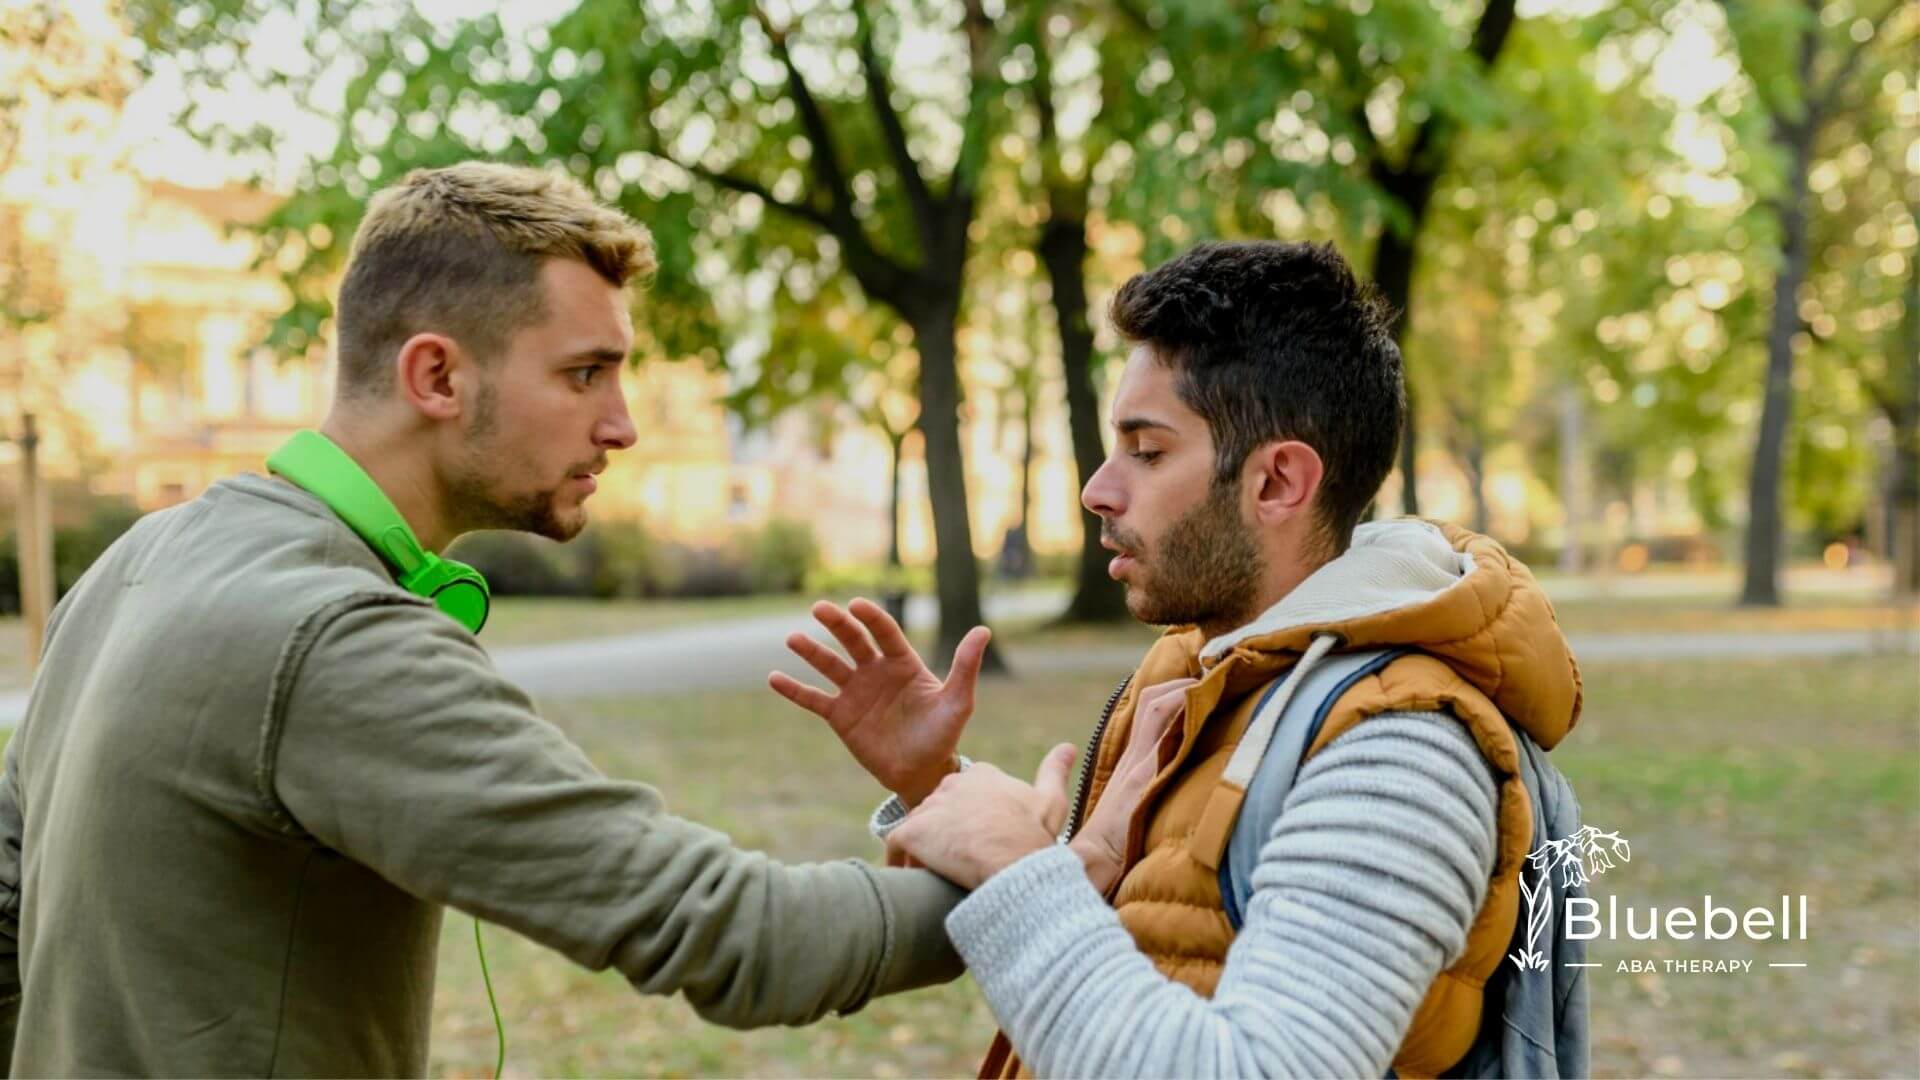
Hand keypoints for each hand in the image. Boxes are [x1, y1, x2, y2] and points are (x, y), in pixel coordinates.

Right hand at [769, 598, 989, 807]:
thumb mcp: (958, 702)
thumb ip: (965, 667)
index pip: (884, 633)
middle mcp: (876, 672)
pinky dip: (794, 690)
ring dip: (811, 652)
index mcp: (903, 663)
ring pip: (829, 666)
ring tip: (792, 639)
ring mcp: (856, 692)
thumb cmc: (943, 734)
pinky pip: (814, 700)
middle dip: (837, 624)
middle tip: (820, 608)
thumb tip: (983, 630)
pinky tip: (773, 677)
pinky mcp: (840, 716)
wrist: (922, 772)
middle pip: (853, 641)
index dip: (871, 618)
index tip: (856, 605)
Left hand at [885, 744, 1077, 889]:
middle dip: (945, 835)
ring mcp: (929, 806)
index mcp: (982, 775)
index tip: (980, 845)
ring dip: (925, 852)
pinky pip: (898, 849)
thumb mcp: (1050, 802)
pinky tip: (916, 881)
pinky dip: (903, 865)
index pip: (965, 796)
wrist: (1014, 867)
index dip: (970, 823)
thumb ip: (1054, 771)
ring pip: (920, 830)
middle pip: (940, 813)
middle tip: (959, 865)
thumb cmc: (1034, 838)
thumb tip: (1068, 747)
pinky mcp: (910, 831)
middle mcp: (951, 783)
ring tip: (939, 877)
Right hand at [1067, 678, 1194, 893]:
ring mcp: (1136, 767)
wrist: (1088, 868)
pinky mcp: (1141, 780)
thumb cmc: (1109, 852)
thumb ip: (1146, 799)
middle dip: (1182, 683)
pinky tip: (1200, 704)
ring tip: (1211, 682)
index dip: (1171, 693)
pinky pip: (1162, 734)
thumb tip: (1167, 795)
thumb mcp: (1133, 816)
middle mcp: (1132, 759)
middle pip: (1151, 701)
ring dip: (1184, 691)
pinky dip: (1180, 712)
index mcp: (1130, 765)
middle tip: (1211, 677)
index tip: (1198, 685)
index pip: (1146, 714)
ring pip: (1157, 709)